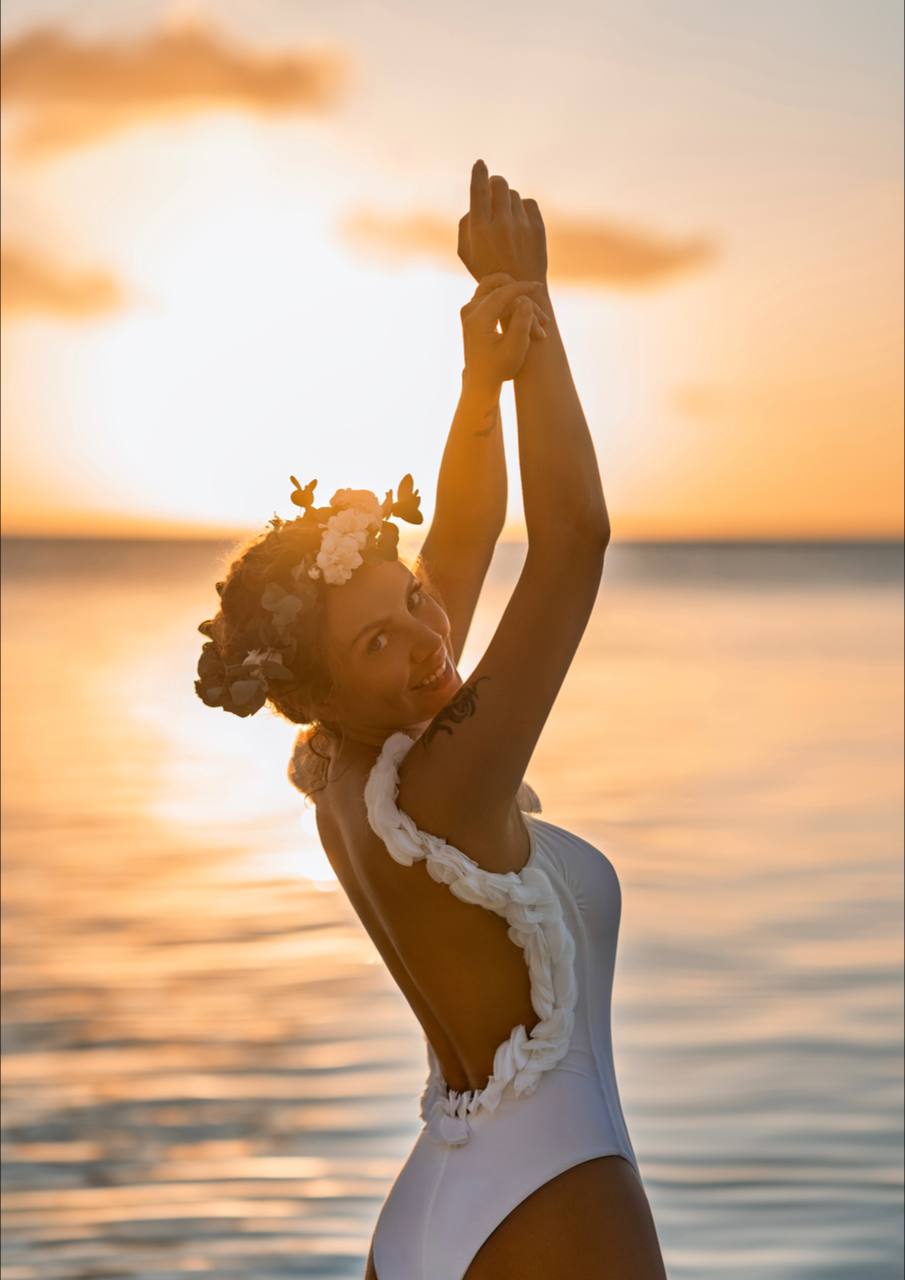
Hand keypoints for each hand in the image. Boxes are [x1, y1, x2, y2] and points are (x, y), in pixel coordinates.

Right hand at [458, 160, 547, 283]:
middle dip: (494, 183)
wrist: (519, 291)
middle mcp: (501, 223)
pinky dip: (523, 208)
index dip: (479, 172)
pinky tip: (519, 222)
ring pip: (514, 194)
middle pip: (499, 183)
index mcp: (480, 229)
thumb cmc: (487, 270)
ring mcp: (521, 225)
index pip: (479, 189)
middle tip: (493, 190)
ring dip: (508, 200)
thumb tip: (477, 202)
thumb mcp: (465, 252)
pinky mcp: (537, 228)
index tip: (480, 164)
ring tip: (506, 219)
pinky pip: (529, 203)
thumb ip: (467, 223)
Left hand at [460, 273, 548, 391]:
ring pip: (497, 290)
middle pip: (499, 287)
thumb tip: (526, 302)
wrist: (481, 380)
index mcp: (477, 319)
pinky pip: (494, 296)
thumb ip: (521, 324)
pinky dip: (511, 303)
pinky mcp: (475, 311)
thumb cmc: (499, 368)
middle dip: (522, 297)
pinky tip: (527, 317)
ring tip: (538, 323)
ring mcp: (470, 309)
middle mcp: (470, 310)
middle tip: (541, 318)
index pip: (501, 293)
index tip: (539, 286)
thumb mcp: (514, 350)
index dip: (521, 288)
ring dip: (518, 299)